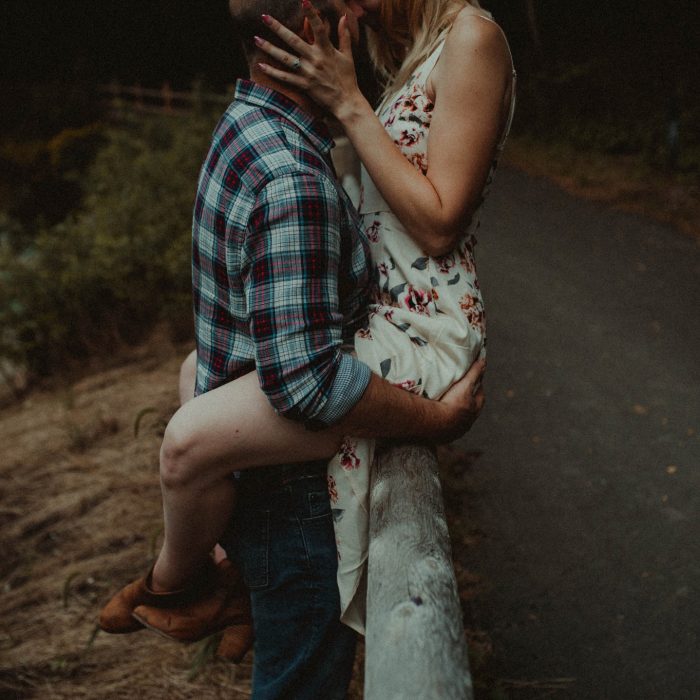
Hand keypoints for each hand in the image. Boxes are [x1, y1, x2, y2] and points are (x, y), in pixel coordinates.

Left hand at [256, 2, 365, 118]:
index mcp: (326, 50)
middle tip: (264, 17)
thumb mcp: (348, 56)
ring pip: (285, 58)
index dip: (311, 14)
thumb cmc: (348, 79)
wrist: (346, 102)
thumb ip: (344, 36)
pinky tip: (261, 65)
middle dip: (278, 28)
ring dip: (269, 48)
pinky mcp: (304, 85)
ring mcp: (308, 72)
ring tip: (256, 39)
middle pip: (293, 40)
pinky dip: (273, 72)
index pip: (318, 27)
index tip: (303, 1)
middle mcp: (315, 59)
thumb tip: (343, 16)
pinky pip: (285, 78)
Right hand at [437, 358, 485, 441]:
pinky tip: (440, 420)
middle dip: (469, 402)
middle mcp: (468, 422)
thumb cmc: (452, 403)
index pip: (480, 396)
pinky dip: (446, 423)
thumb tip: (484, 361)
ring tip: (449, 407)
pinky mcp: (445, 436)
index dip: (478, 388)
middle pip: (472, 410)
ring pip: (460, 420)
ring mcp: (457, 430)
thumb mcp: (465, 385)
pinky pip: (448, 428)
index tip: (476, 382)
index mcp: (474, 410)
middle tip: (463, 394)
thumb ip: (474, 373)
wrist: (436, 423)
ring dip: (457, 414)